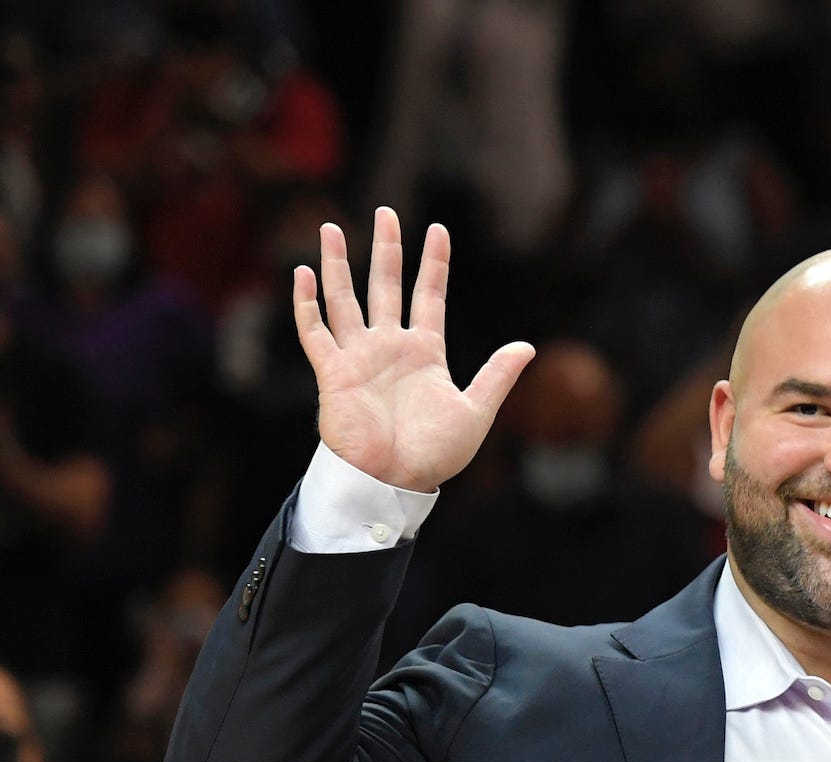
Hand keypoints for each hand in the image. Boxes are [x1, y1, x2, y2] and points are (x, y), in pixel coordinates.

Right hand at [294, 208, 533, 492]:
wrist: (395, 480)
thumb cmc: (435, 454)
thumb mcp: (476, 411)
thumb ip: (497, 376)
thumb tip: (528, 347)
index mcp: (425, 352)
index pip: (429, 296)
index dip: (433, 263)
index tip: (438, 229)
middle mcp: (391, 347)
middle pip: (385, 286)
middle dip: (386, 249)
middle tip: (386, 212)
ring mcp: (360, 357)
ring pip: (345, 299)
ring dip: (337, 264)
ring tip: (330, 227)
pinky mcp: (333, 372)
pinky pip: (314, 332)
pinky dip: (306, 304)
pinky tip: (302, 274)